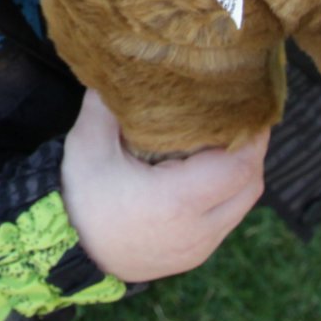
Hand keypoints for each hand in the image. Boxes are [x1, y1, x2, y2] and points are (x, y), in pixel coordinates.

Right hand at [60, 90, 267, 283]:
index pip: (239, 167)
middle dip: (252, 149)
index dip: (252, 136)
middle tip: (239, 118)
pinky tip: (208, 172)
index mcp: (177, 200)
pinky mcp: (193, 256)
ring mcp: (198, 248)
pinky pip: (227, 220)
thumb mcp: (87, 143)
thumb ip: (106, 102)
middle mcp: (197, 229)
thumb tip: (121, 63)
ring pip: (242, 204)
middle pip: (251, 185)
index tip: (248, 107)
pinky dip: (228, 193)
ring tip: (225, 141)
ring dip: (241, 172)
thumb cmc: (80, 197)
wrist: (68, 254)